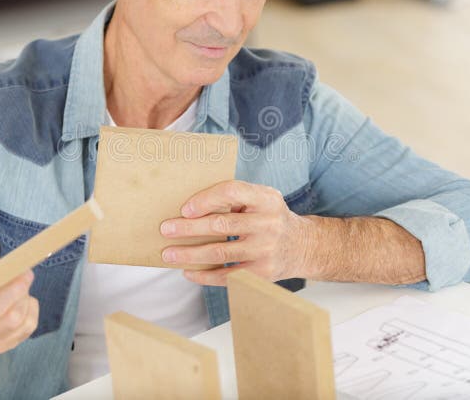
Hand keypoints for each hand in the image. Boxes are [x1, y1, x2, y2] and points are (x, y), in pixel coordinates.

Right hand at [0, 242, 38, 353]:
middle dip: (18, 294)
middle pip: (5, 320)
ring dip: (24, 298)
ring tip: (17, 284)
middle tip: (26, 273)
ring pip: (18, 322)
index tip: (18, 275)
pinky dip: (29, 308)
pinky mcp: (2, 345)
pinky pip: (27, 326)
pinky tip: (19, 298)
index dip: (4, 295)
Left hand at [160, 180, 311, 284]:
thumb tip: (190, 208)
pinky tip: (188, 272)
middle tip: (166, 229)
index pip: (232, 192)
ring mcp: (266, 250)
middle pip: (222, 224)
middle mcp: (269, 223)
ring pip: (220, 252)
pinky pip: (227, 275)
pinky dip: (204, 275)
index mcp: (266, 199)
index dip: (206, 199)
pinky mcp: (262, 273)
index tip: (185, 209)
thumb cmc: (271, 218)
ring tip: (169, 253)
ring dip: (190, 254)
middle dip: (189, 228)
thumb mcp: (263, 199)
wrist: (303, 246)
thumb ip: (236, 198)